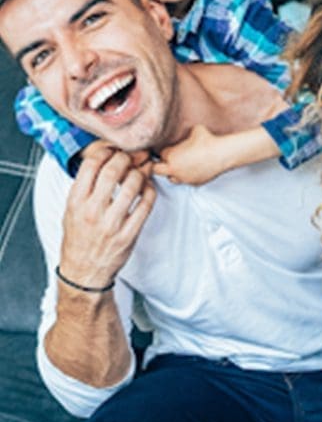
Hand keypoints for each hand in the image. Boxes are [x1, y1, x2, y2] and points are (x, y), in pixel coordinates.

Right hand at [60, 143, 156, 286]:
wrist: (84, 272)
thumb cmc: (78, 237)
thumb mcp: (71, 210)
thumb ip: (85, 187)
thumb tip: (105, 160)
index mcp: (75, 202)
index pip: (91, 164)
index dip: (106, 151)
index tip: (113, 150)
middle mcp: (92, 211)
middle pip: (113, 170)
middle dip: (126, 158)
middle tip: (131, 157)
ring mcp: (111, 223)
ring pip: (133, 185)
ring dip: (140, 173)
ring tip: (140, 172)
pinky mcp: (128, 234)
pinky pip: (146, 205)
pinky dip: (150, 191)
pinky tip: (148, 187)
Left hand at [152, 125, 228, 185]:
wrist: (222, 154)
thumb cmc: (208, 140)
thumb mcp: (195, 129)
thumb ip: (185, 132)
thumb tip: (186, 129)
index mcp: (171, 155)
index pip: (161, 154)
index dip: (167, 151)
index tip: (174, 149)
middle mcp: (174, 169)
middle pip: (156, 170)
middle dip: (162, 165)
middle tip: (171, 159)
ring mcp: (184, 178)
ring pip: (171, 178)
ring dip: (173, 172)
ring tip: (183, 165)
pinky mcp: (194, 183)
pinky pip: (186, 181)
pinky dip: (187, 176)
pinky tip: (195, 168)